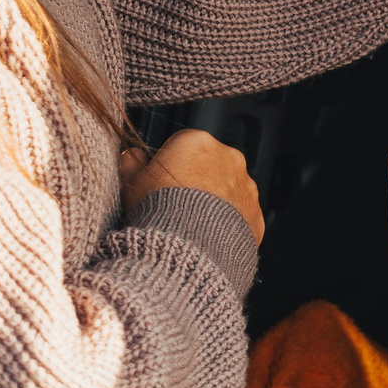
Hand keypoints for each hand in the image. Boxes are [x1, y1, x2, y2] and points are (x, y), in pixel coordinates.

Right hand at [119, 128, 263, 241]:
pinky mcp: (256, 213)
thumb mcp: (133, 181)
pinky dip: (229, 224)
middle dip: (196, 181)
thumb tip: (132, 156)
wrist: (188, 246)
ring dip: (214, 202)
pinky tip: (209, 236)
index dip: (170, 165)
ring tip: (193, 223)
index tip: (161, 183)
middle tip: (176, 204)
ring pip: (228, 190)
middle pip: (210, 165)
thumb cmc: (158, 209)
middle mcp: (229, 158)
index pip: (183, 145)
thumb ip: (132, 162)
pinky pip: (241, 216)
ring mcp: (246, 186)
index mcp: (198, 141)